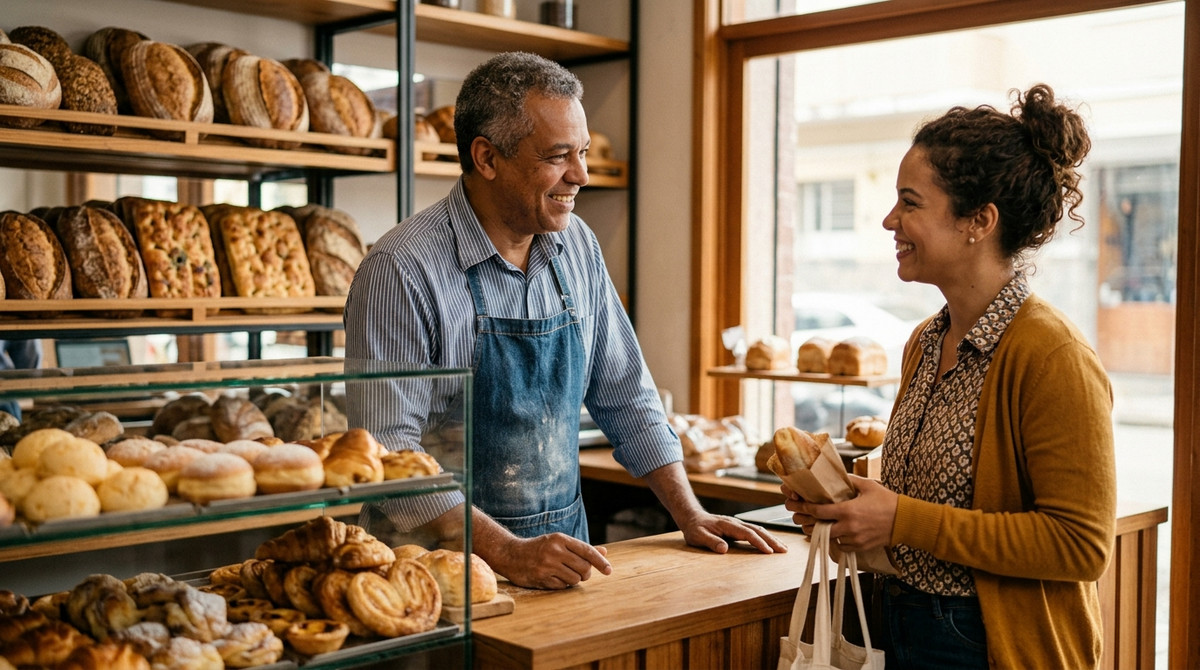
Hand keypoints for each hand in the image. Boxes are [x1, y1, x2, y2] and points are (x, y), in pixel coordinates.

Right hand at [492, 533, 612, 589]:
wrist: (511, 554)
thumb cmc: (539, 548)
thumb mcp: (559, 542)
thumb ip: (581, 548)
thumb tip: (604, 553)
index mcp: (560, 539)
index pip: (587, 550)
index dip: (600, 562)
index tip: (609, 570)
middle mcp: (554, 551)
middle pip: (584, 568)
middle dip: (586, 574)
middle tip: (579, 572)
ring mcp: (547, 565)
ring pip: (575, 580)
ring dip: (574, 580)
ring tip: (564, 574)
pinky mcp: (541, 578)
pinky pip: (562, 587)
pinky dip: (562, 585)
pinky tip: (553, 578)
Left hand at [678, 512, 788, 554]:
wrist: (692, 517)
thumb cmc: (695, 528)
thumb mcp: (698, 536)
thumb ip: (711, 542)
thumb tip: (724, 549)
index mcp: (728, 525)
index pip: (747, 534)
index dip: (759, 542)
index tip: (769, 552)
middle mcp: (735, 523)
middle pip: (758, 530)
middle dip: (772, 540)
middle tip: (784, 550)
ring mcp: (738, 525)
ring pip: (758, 530)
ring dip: (771, 538)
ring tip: (783, 548)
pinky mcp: (738, 528)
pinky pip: (755, 531)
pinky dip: (765, 537)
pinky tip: (772, 543)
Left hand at [782, 476, 897, 551]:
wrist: (905, 521)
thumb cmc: (887, 501)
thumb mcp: (867, 485)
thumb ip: (849, 480)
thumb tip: (836, 475)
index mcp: (848, 510)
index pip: (818, 511)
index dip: (804, 508)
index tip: (796, 505)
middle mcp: (848, 527)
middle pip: (818, 529)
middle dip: (807, 523)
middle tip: (800, 518)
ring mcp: (854, 539)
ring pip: (828, 539)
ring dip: (821, 533)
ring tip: (815, 526)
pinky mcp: (860, 548)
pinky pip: (841, 547)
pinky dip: (835, 541)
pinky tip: (835, 534)